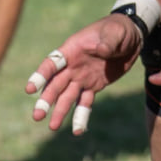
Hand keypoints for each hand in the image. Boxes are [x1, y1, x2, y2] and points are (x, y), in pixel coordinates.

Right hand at [25, 15, 141, 134]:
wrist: (130, 37)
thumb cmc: (117, 29)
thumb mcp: (114, 32)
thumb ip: (107, 41)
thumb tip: (102, 50)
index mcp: (72, 49)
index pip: (52, 63)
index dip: (40, 76)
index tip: (30, 90)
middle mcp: (73, 65)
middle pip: (56, 84)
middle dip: (46, 100)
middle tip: (37, 116)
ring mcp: (82, 77)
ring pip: (67, 96)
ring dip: (59, 111)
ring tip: (53, 127)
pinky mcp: (94, 86)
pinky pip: (85, 103)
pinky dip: (81, 116)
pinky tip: (78, 130)